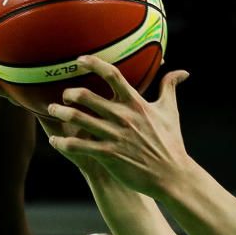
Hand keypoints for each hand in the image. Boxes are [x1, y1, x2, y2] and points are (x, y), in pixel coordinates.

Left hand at [44, 56, 190, 195]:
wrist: (171, 174)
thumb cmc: (171, 142)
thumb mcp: (171, 112)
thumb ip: (170, 88)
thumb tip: (182, 72)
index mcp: (136, 103)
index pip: (112, 75)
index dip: (93, 64)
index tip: (80, 60)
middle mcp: (122, 116)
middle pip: (86, 96)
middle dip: (69, 92)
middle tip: (64, 95)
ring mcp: (114, 136)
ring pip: (77, 118)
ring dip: (60, 112)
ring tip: (52, 110)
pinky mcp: (108, 154)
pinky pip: (77, 145)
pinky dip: (62, 142)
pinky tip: (55, 141)